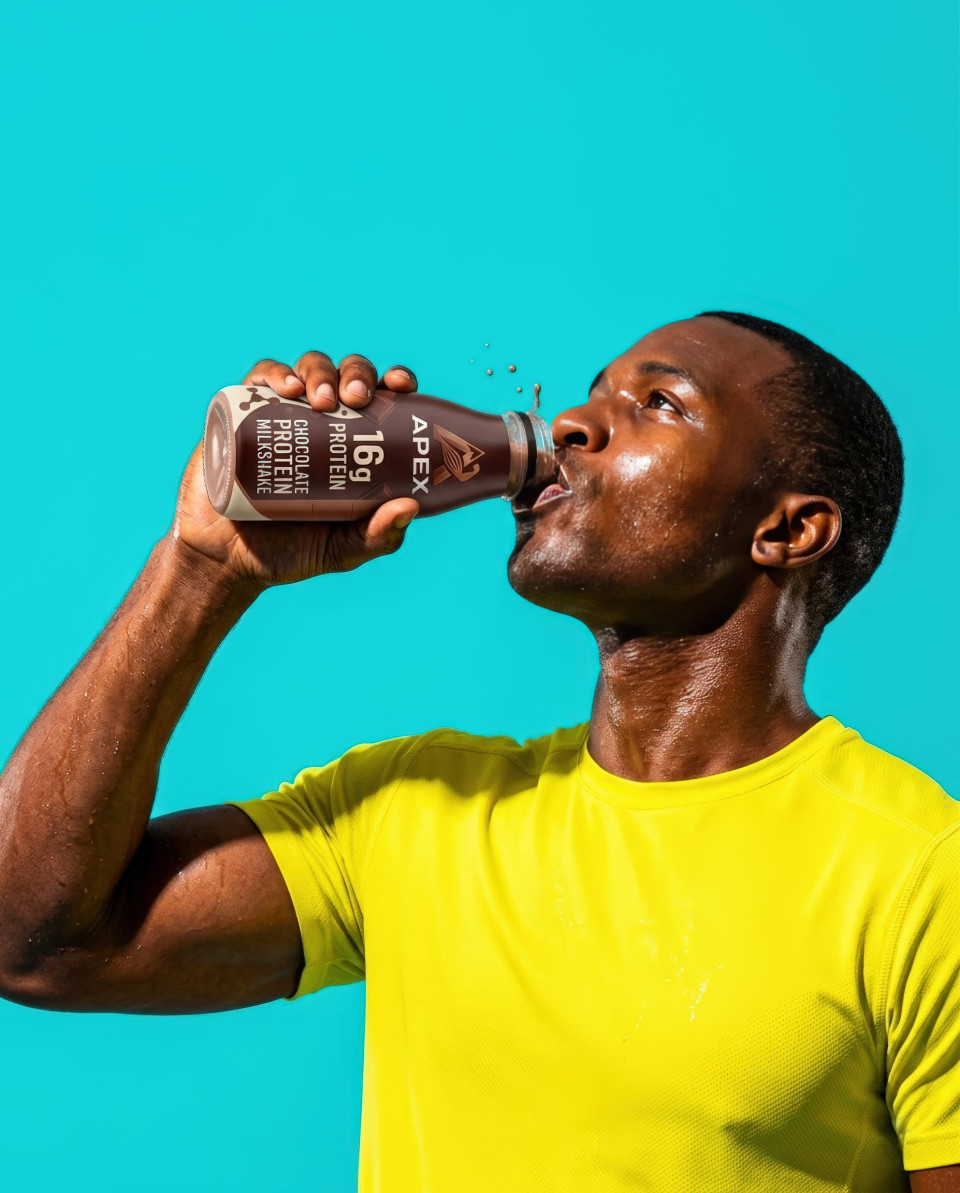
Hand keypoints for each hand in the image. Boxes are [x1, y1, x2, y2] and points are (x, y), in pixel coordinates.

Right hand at [167, 352, 421, 593]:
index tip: (400, 384)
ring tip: (321, 399)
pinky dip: (276, 374)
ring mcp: (284, 412)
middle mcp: (324, 420)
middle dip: (357, 374)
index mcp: (357, 444)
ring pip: (309, 368)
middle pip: (348, 376)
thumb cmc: (291, 551)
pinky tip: (288, 389)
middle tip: (357, 399)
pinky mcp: (244, 413)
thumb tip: (410, 506)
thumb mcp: (343, 550)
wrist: (226, 559)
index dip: (398, 381)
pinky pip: (261, 379)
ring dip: (320, 372)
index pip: (386, 400)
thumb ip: (378, 536)